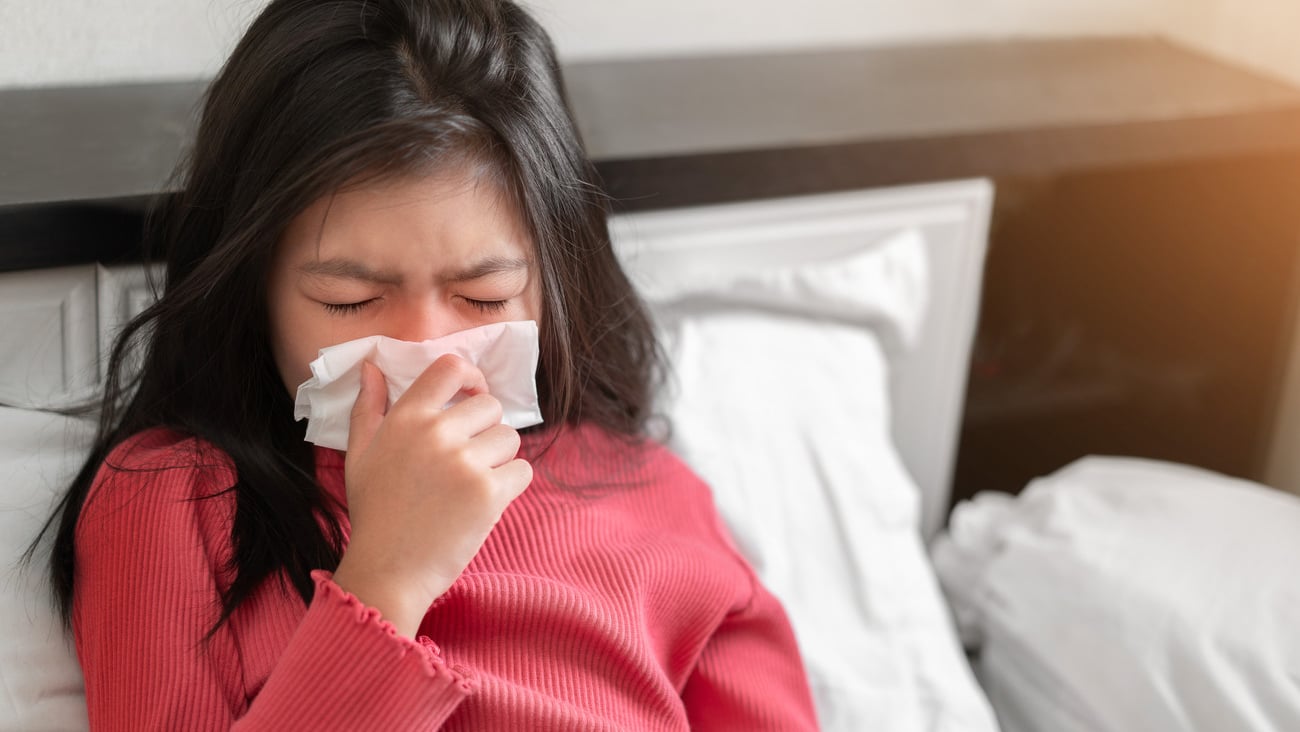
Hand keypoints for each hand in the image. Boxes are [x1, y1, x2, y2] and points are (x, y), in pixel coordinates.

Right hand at [331, 355, 532, 636]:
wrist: (388, 571)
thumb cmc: (374, 513)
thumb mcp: (359, 455)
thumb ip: (368, 407)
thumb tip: (372, 366)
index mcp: (406, 418)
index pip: (451, 368)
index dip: (471, 376)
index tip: (472, 395)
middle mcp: (436, 433)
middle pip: (489, 405)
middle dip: (485, 428)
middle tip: (466, 458)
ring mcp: (464, 463)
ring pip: (510, 437)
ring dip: (499, 457)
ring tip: (472, 483)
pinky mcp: (489, 493)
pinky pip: (522, 470)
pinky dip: (511, 484)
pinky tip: (485, 501)